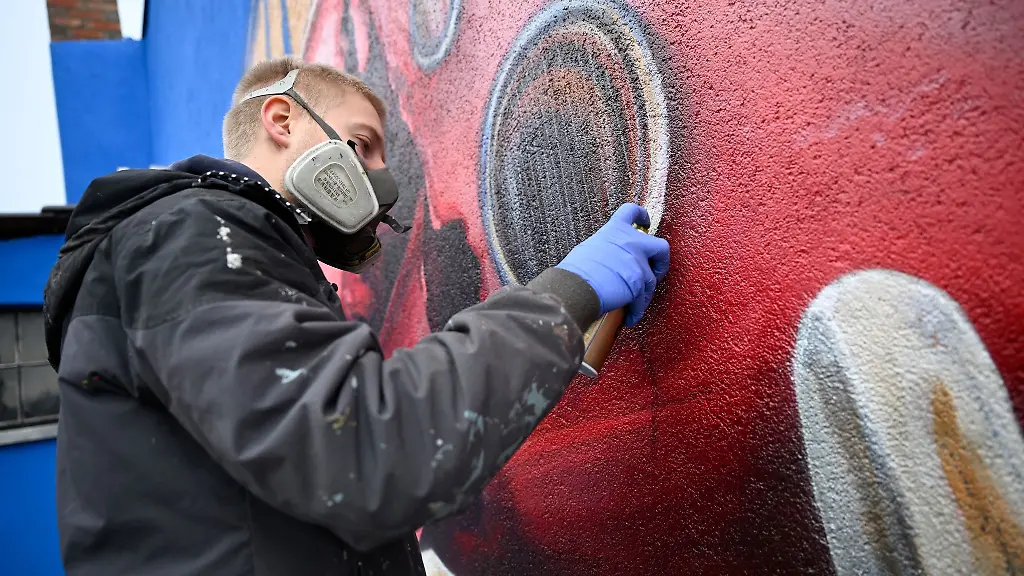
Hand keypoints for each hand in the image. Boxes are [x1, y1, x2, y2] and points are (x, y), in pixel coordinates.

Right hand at [556, 203, 670, 326]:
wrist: (574, 287)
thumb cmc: (576, 271)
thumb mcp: (589, 248)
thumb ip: (608, 248)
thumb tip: (612, 259)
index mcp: (615, 230)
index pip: (632, 212)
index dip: (642, 216)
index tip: (645, 222)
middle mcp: (630, 242)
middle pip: (660, 246)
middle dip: (661, 262)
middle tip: (654, 271)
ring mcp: (637, 262)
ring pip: (652, 280)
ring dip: (644, 294)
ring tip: (634, 304)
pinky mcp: (638, 282)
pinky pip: (643, 299)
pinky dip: (636, 310)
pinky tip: (630, 316)